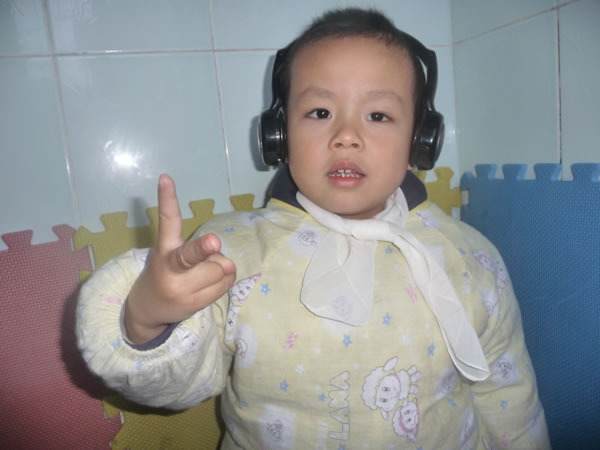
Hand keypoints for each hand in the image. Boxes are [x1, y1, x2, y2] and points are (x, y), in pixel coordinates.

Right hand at [125, 174, 235, 343]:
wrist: (147, 310)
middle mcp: (171, 268)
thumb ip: (196, 253)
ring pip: (220, 268)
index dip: (167, 199)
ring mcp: (182, 288)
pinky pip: (226, 284)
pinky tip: (209, 284)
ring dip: (220, 268)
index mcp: (164, 249)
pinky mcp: (195, 304)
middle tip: (213, 243)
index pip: (166, 220)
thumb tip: (227, 264)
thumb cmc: (165, 274)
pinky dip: (224, 280)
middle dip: (204, 248)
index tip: (165, 178)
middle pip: (193, 254)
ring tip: (203, 275)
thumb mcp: (170, 257)